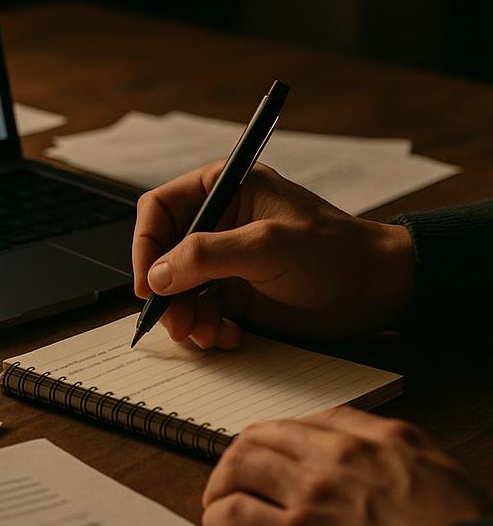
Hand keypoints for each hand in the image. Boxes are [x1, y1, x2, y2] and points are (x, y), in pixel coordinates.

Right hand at [131, 161, 415, 347]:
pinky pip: (200, 312)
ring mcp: (226, 261)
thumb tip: (156, 275)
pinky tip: (227, 337)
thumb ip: (205, 255)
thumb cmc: (334, 253)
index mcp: (223, 188)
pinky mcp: (236, 294)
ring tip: (206, 335)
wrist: (380, 291)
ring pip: (177, 289)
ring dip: (185, 316)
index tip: (147, 284)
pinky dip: (205, 328)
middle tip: (175, 322)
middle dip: (166, 291)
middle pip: (162, 255)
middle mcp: (218, 222)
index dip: (145, 245)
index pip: (159, 210)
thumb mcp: (266, 246)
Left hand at [201, 407, 490, 525]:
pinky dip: (219, 516)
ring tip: (219, 498)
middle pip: (265, 436)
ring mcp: (310, 497)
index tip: (273, 452)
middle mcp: (337, 458)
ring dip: (222, 480)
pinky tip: (219, 525)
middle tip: (234, 473)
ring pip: (241, 465)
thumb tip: (368, 444)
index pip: (310, 420)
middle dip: (242, 452)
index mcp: (376, 439)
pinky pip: (235, 513)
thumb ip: (398, 448)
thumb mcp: (441, 470)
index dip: (283, 436)